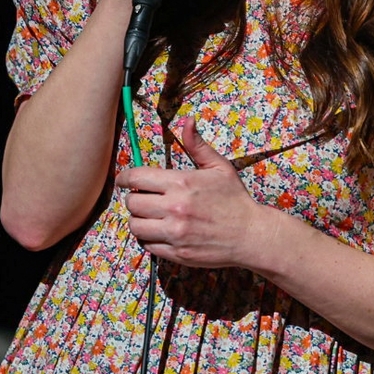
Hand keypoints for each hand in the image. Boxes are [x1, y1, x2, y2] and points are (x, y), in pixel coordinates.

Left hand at [116, 116, 273, 268]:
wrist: (251, 235)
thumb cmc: (235, 199)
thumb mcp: (219, 167)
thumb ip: (198, 145)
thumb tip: (187, 120)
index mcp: (181, 183)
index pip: (136, 178)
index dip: (124, 178)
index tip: (123, 180)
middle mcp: (174, 208)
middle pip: (132, 203)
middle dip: (133, 199)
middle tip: (141, 198)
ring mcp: (174, 233)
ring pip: (135, 226)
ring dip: (138, 220)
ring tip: (148, 216)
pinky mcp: (177, 253)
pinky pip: (147, 245)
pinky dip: (148, 238)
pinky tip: (158, 231)